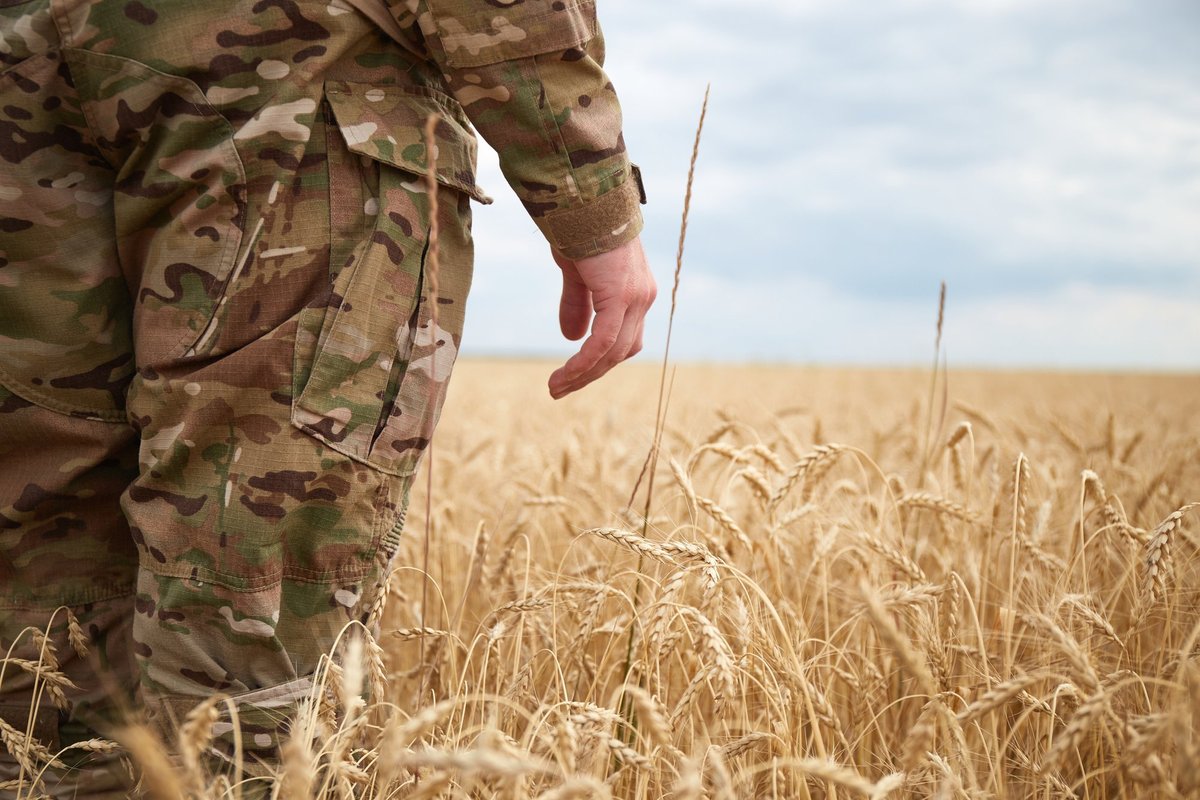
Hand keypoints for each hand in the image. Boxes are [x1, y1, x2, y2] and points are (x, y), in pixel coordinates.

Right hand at [549, 236, 656, 398]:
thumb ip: (578, 303)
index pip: (624, 339)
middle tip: (560, 389)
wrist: (583, 196)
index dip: (599, 361)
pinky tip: (565, 375)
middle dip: (590, 374)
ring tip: (556, 388)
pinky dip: (584, 362)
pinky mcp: (622, 296)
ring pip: (613, 352)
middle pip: (621, 351)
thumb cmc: (578, 226)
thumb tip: (572, 338)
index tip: (572, 375)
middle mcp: (643, 297)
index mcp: (636, 291)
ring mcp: (637, 297)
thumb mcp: (576, 271)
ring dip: (583, 374)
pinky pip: (604, 342)